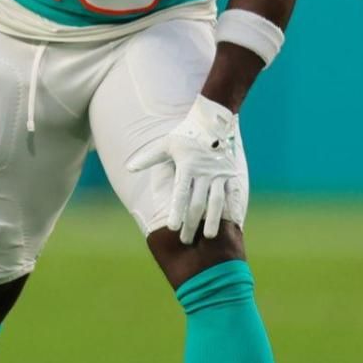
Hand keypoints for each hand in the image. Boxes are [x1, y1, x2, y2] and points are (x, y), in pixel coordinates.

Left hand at [129, 95, 248, 243]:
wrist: (214, 120)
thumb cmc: (187, 133)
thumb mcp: (166, 144)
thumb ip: (148, 158)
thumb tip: (129, 168)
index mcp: (187, 166)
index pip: (181, 193)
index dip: (176, 211)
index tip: (172, 228)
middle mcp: (204, 172)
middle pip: (197, 203)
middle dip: (191, 223)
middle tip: (184, 241)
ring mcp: (220, 174)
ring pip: (217, 202)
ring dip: (212, 220)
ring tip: (208, 237)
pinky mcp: (232, 173)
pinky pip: (233, 193)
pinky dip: (234, 208)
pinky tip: (233, 223)